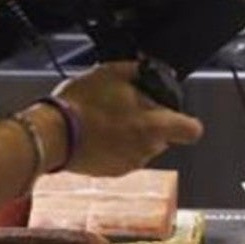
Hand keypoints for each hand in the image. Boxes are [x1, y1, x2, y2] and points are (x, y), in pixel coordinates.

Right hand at [53, 61, 202, 175]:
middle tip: (126, 107)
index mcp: (155, 126)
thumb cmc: (82, 103)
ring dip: (132, 134)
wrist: (52, 134)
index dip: (185, 120)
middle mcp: (148, 149)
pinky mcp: (112, 173)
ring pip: (143, 146)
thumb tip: (155, 71)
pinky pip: (124, 157)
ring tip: (107, 119)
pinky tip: (98, 133)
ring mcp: (130, 164)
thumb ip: (141, 71)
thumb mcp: (113, 72)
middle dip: (150, 122)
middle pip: (163, 135)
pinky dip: (116, 147)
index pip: (192, 130)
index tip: (174, 113)